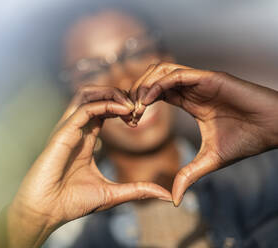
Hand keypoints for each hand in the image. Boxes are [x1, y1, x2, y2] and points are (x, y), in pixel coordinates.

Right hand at [0, 85, 171, 247]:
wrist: (47, 212)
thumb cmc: (73, 203)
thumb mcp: (113, 193)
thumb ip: (138, 190)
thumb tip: (166, 196)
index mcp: (86, 139)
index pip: (103, 109)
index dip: (123, 108)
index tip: (139, 118)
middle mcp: (77, 129)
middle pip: (96, 95)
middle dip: (119, 96)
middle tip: (138, 109)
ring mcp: (68, 128)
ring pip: (87, 94)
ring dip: (111, 94)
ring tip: (130, 105)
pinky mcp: (62, 132)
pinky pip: (84, 107)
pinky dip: (105, 104)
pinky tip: (123, 111)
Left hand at [130, 62, 277, 205]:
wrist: (275, 129)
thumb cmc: (247, 140)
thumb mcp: (209, 160)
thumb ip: (188, 175)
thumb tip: (174, 199)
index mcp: (190, 101)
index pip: (156, 93)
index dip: (140, 104)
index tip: (131, 121)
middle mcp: (192, 88)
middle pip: (153, 78)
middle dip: (136, 92)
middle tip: (129, 114)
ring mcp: (199, 81)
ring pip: (161, 70)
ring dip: (144, 85)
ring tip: (137, 107)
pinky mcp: (210, 78)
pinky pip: (177, 74)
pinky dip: (158, 84)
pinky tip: (148, 101)